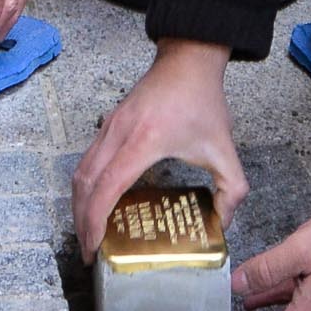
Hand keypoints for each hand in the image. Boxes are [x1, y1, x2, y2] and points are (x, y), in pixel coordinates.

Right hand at [72, 39, 243, 259]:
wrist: (187, 59)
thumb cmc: (202, 100)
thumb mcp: (224, 148)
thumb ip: (232, 189)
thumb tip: (222, 222)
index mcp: (144, 141)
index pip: (106, 188)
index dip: (95, 222)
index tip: (95, 248)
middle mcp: (118, 133)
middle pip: (84, 184)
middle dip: (81, 222)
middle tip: (89, 251)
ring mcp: (109, 127)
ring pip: (80, 172)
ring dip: (79, 205)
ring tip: (88, 232)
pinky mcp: (108, 124)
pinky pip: (87, 160)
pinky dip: (85, 186)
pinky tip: (96, 202)